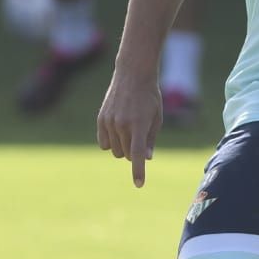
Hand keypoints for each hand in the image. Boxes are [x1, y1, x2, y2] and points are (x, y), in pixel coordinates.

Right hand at [96, 67, 161, 186]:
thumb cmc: (150, 96)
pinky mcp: (101, 119)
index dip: (138, 171)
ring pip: (113, 151)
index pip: (136, 154)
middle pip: (125, 155)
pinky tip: (117, 132)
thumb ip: (151, 139)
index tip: (139, 184)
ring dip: (122, 148)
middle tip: (139, 138)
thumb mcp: (157, 117)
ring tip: (129, 131)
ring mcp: (109, 122)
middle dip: (132, 153)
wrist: (132, 74)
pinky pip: (103, 143)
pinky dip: (110, 143)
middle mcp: (122, 124)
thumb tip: (145, 158)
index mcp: (139, 125)